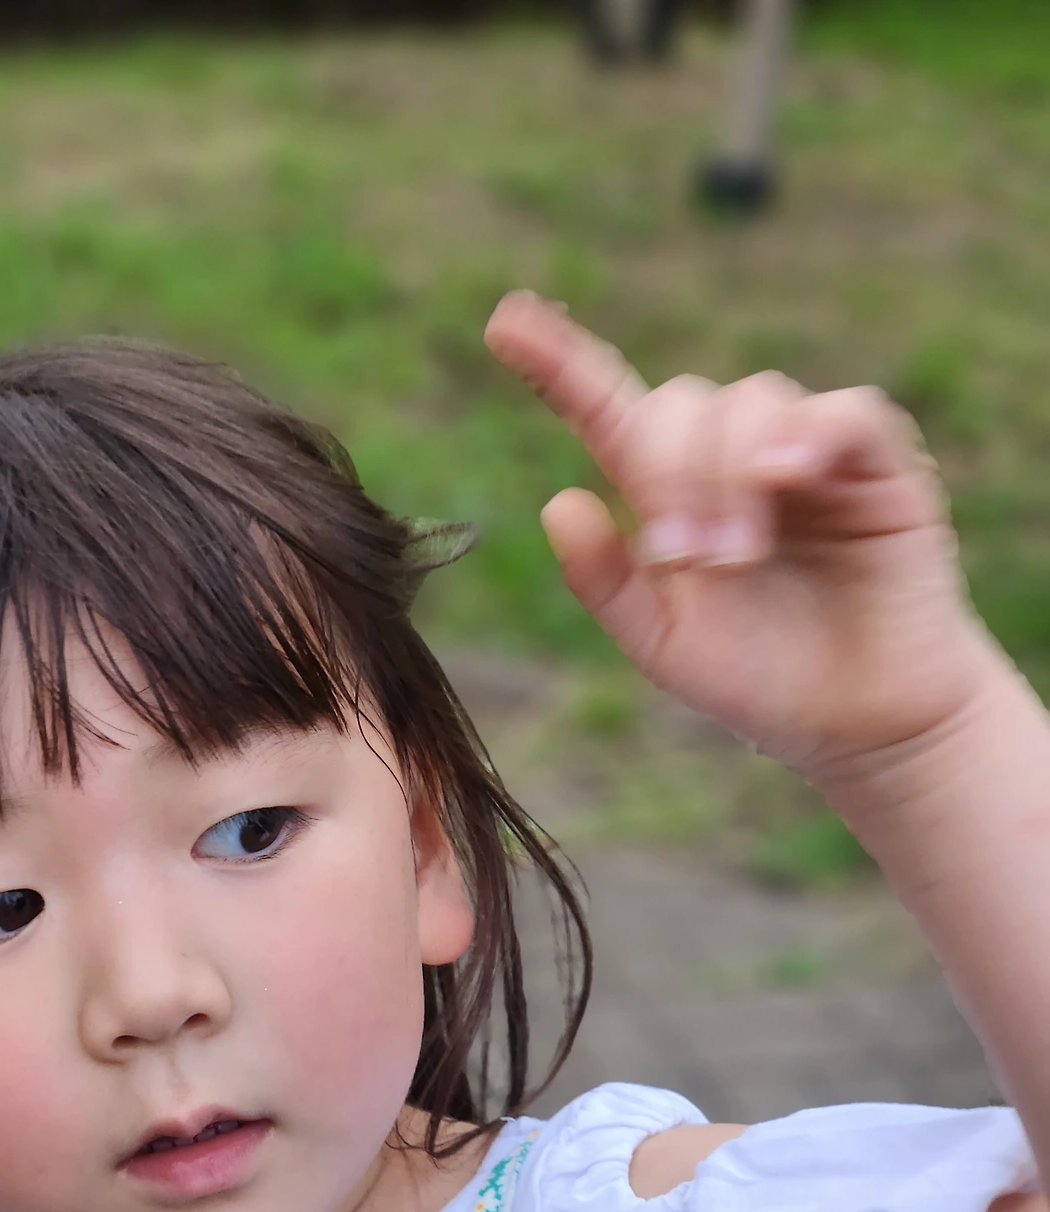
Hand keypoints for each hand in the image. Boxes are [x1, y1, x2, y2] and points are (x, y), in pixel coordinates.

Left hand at [484, 291, 1001, 776]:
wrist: (856, 720)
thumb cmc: (761, 679)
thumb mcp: (664, 643)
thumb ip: (606, 582)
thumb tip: (557, 503)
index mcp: (671, 492)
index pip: (607, 406)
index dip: (558, 362)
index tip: (503, 323)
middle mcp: (732, 456)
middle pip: (679, 404)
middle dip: (669, 473)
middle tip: (684, 558)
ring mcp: (805, 451)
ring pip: (751, 400)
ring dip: (728, 474)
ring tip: (736, 558)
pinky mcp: (876, 462)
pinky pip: (842, 412)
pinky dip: (807, 433)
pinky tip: (784, 475)